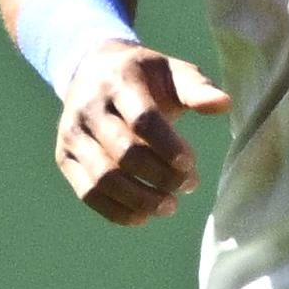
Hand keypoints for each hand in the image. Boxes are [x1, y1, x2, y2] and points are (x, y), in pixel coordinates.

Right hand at [56, 45, 230, 223]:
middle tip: (188, 186)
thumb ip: (197, 88)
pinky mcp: (64, 157)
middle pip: (124, 153)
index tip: (190, 164)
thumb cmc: (146, 77)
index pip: (142, 120)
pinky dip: (115, 211)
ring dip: (140, 199)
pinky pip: (87, 192)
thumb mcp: (173, 72)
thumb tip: (223, 104)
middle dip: (160, 176)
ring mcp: (72, 134)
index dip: (168, 146)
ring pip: (103, 177)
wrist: (93, 70)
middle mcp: (88, 108)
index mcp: (118, 82)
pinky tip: (143, 217)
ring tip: (170, 206)